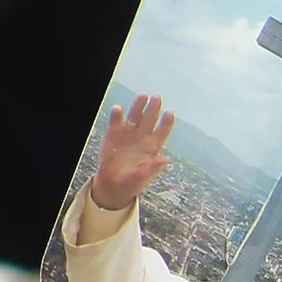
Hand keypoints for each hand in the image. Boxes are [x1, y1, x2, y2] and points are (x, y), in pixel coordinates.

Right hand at [89, 95, 174, 212]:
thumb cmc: (131, 182)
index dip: (166, 122)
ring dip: (138, 106)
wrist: (112, 184)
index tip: (169, 112)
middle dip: (154, 108)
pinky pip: (116, 121)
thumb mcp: (143, 177)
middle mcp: (142, 137)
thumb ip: (153, 167)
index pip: (162, 131)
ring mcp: (128, 133)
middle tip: (157, 97)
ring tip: (142, 96)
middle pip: (149, 119)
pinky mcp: (113, 133)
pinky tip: (118, 109)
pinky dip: (117, 114)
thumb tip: (167, 159)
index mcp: (152, 147)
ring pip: (134, 116)